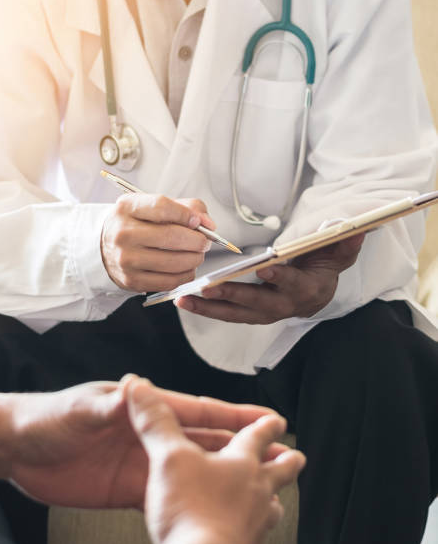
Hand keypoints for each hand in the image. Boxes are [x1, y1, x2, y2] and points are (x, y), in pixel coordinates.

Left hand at [7, 377, 277, 508]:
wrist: (18, 449)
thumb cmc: (47, 417)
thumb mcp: (80, 409)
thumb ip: (110, 404)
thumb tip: (135, 389)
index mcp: (144, 409)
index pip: (198, 411)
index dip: (234, 415)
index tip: (268, 418)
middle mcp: (149, 436)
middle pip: (205, 441)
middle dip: (241, 447)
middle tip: (276, 453)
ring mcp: (141, 462)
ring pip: (193, 469)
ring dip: (223, 474)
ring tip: (255, 483)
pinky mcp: (128, 489)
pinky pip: (167, 494)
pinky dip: (191, 499)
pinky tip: (211, 507)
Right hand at [101, 194, 215, 291]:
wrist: (106, 247)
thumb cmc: (137, 224)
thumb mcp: (153, 206)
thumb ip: (185, 207)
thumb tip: (208, 224)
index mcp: (127, 208)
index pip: (162, 207)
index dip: (186, 215)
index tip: (198, 222)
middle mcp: (123, 233)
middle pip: (171, 237)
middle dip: (197, 241)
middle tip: (205, 242)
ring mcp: (126, 259)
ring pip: (174, 262)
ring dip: (194, 259)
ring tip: (197, 254)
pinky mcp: (132, 281)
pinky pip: (169, 281)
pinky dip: (185, 275)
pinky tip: (186, 268)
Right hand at [128, 378, 304, 543]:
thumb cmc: (192, 511)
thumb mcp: (169, 457)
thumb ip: (156, 423)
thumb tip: (140, 390)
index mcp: (241, 462)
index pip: (257, 435)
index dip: (265, 424)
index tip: (276, 419)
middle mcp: (256, 491)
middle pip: (280, 470)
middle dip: (286, 460)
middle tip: (295, 456)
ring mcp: (256, 524)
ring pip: (271, 507)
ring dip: (272, 500)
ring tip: (273, 501)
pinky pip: (255, 540)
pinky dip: (252, 534)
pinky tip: (244, 539)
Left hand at [175, 234, 364, 323]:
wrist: (317, 291)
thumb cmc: (323, 266)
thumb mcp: (339, 252)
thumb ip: (345, 241)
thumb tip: (359, 228)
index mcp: (306, 289)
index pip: (293, 284)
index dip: (281, 278)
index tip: (265, 269)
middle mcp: (284, 305)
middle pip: (257, 303)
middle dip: (233, 296)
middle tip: (209, 288)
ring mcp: (265, 313)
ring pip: (236, 314)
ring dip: (210, 308)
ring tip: (184, 300)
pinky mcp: (249, 315)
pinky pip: (227, 315)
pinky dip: (206, 310)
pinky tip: (185, 301)